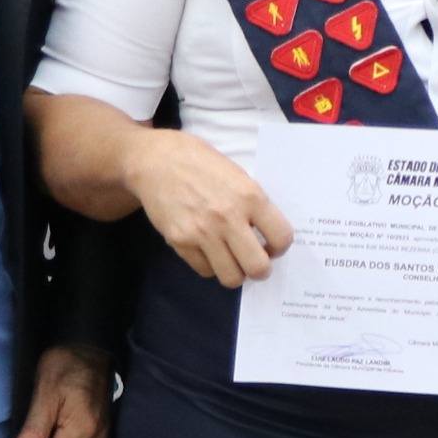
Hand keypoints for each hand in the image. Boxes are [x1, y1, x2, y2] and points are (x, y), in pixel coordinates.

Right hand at [128, 128, 293, 285]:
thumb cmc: (200, 163)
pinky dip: (210, 265)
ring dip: (235, 271)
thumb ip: (253, 204)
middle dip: (261, 269)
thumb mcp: (237, 174)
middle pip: (258, 268)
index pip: (281, 237)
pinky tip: (208, 250)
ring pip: (231, 277)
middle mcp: (228, 218)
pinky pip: (205, 271)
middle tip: (254, 260)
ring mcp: (202, 233)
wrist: (156, 160)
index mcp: (249, 196)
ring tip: (231, 258)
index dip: (280, 246)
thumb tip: (267, 234)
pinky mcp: (180, 242)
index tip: (271, 245)